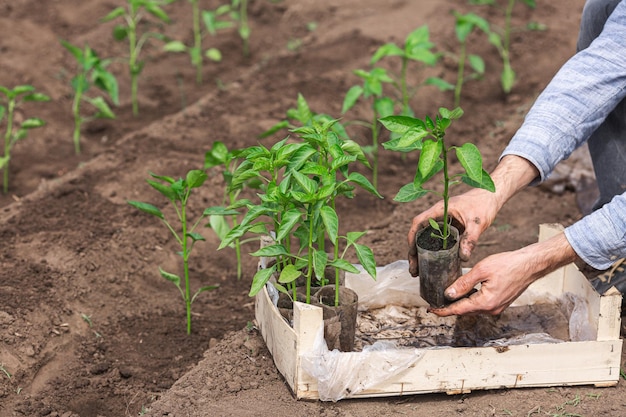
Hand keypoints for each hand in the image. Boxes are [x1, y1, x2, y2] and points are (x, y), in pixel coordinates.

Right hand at [407, 155, 539, 276]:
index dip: (412, 238)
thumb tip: (463, 258)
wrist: (492, 195)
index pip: (418, 223)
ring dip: (422, 253)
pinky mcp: (450, 226)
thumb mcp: (477, 223)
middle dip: (414, 252)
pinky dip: (434, 251)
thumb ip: (470, 239)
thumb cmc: (484, 204)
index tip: (411, 254)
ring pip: (427, 237)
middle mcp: (438, 215)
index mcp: (440, 209)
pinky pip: (438, 239)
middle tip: (414, 270)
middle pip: (419, 233)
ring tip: (420, 271)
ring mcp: (443, 221)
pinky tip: (435, 263)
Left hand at [429, 232, 577, 315]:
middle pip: (465, 311)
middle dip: (450, 307)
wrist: (530, 264)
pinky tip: (464, 293)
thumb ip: (463, 284)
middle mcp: (491, 309)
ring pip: (473, 308)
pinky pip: (481, 305)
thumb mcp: (481, 270)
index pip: (458, 310)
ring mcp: (497, 308)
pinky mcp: (500, 303)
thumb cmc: (508, 264)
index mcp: (486, 303)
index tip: (431, 309)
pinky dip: (470, 300)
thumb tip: (448, 294)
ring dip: (460, 304)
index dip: (443, 310)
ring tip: (446, 298)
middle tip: (435, 302)